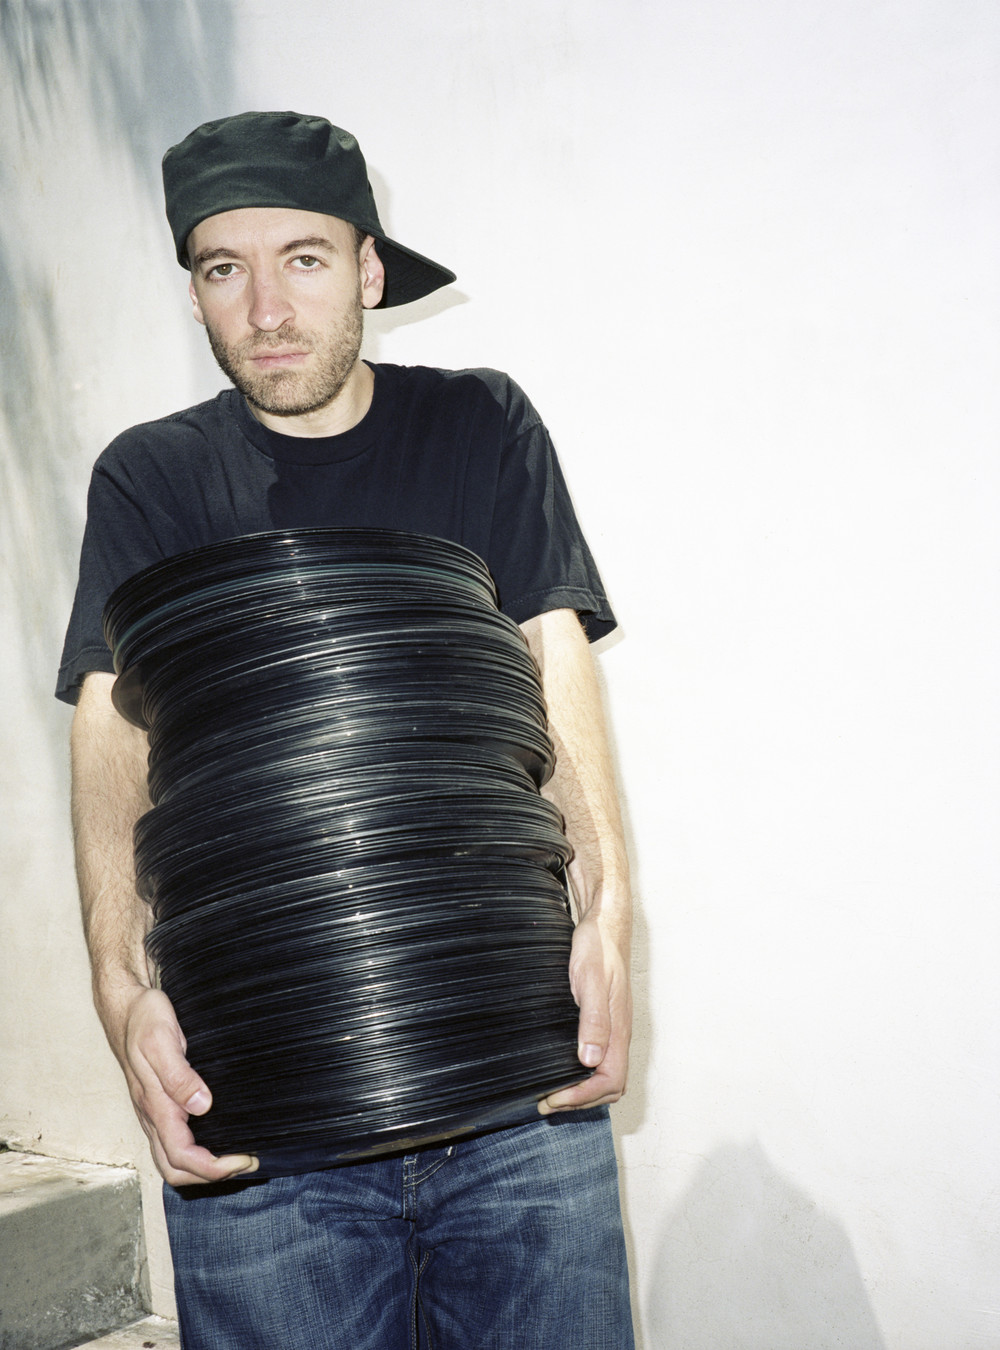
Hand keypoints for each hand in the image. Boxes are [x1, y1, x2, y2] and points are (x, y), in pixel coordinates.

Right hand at [115, 987, 257, 1185]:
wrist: (126, 1008)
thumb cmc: (143, 1021)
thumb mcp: (162, 1041)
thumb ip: (180, 1076)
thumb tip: (202, 1105)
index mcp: (155, 1105)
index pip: (181, 1156)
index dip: (213, 1168)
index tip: (243, 1159)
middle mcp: (153, 1115)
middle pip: (175, 1169)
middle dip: (210, 1176)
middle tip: (246, 1162)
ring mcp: (154, 1111)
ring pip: (172, 1159)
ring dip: (203, 1168)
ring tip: (236, 1157)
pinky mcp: (159, 1104)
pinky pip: (173, 1141)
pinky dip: (196, 1152)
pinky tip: (218, 1137)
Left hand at [539, 909, 631, 1113]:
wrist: (604, 924)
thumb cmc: (599, 948)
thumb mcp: (590, 981)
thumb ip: (593, 1020)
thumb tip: (591, 1060)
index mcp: (618, 1029)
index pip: (610, 1081)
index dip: (583, 1097)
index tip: (554, 1098)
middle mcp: (618, 1033)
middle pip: (610, 1086)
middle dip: (581, 1101)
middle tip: (547, 1102)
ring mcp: (611, 1028)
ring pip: (605, 1074)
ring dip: (582, 1090)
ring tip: (552, 1093)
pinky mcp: (603, 1020)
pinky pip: (599, 1057)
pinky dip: (582, 1073)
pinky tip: (562, 1067)